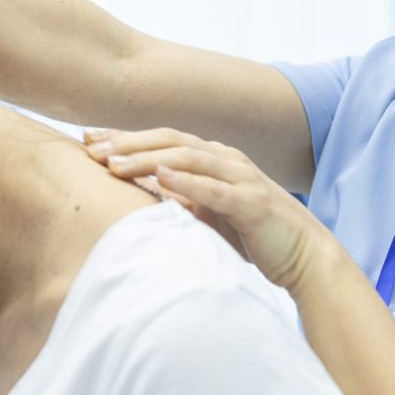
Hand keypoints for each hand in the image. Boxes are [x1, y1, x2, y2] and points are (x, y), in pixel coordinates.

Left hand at [83, 127, 331, 295]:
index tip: (89, 140)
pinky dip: (186, 181)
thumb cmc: (255, 237)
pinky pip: (214, 189)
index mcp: (215, 159)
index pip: (164, 140)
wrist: (305, 256)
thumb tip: (146, 193)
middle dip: (127, 142)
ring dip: (147, 158)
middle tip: (90, 146)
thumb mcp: (211, 214)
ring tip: (114, 163)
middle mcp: (227, 160)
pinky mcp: (252, 203)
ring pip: (187, 158)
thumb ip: (184, 199)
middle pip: (170, 141)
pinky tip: (160, 177)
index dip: (126, 138)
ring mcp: (242, 178)